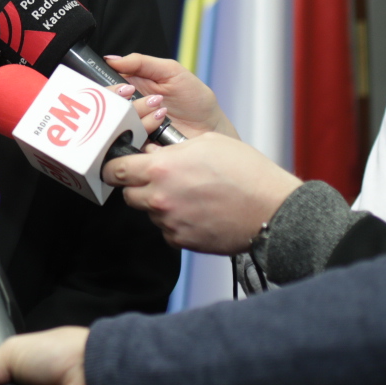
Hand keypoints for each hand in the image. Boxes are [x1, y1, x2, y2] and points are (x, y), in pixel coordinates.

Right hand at [102, 53, 237, 138]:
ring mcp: (132, 128)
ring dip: (141, 118)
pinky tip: (161, 129)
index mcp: (130, 86)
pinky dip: (144, 135)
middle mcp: (127, 108)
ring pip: (119, 125)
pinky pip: (128, 143)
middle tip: (151, 101)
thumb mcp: (170, 71)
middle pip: (108, 107)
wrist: (210, 126)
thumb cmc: (194, 98)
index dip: (111, 88)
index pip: (106, 86)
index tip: (125, 88)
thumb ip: (141, 62)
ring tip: (163, 114)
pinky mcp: (138, 145)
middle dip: (128, 104)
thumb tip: (112, 59)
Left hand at [102, 132, 300, 254]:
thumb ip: (173, 149)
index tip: (118, 166)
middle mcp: (160, 198)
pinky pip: (167, 230)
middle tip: (157, 179)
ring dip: (158, 204)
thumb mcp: (207, 143)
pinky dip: (175, 222)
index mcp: (162, 169)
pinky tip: (196, 211)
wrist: (271, 209)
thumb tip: (154, 154)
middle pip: (128, 195)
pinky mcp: (183, 241)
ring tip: (187, 194)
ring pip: (149, 212)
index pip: (117, 171)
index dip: (114, 167)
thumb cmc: (245, 172)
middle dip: (137, 186)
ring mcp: (170, 222)